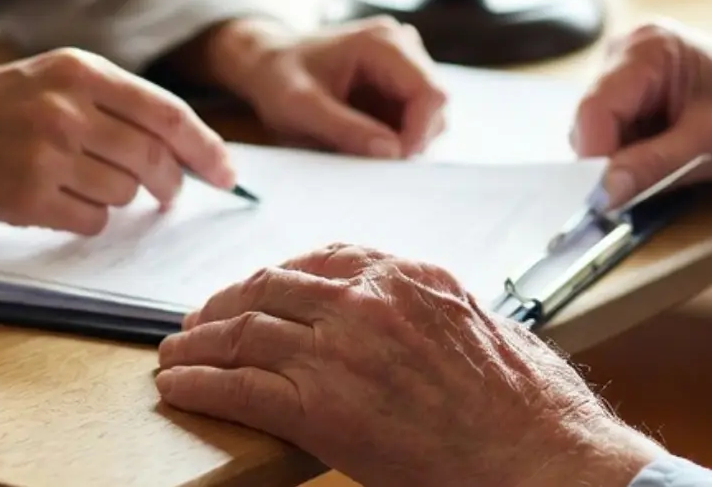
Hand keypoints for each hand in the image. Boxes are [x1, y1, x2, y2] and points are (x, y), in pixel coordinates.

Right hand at [0, 48, 236, 232]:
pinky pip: (91, 221)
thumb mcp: (50, 79)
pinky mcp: (26, 196)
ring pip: (124, 195)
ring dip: (118, 200)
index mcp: (80, 70)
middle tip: (167, 195)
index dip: (206, 149)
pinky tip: (58, 203)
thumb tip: (184, 152)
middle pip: (153, 160)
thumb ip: (113, 105)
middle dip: (170, 185)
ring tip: (81, 183)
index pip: (168, 114)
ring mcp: (45, 153)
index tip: (227, 174)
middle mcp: (66, 108)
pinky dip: (87, 220)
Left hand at [155, 246, 665, 486]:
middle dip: (226, 303)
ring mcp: (339, 349)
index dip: (277, 275)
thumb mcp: (486, 328)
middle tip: (200, 320)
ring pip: (244, 331)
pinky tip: (179, 387)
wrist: (536, 453)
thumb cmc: (527, 404)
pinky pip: (239, 385)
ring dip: (198, 343)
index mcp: (409, 277)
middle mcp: (368, 300)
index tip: (258, 287)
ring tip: (176, 354)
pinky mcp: (319, 406)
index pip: (323, 258)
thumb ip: (438, 312)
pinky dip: (199, 384)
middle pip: (270, 287)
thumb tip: (422, 321)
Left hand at [201, 18, 447, 158]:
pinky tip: (360, 137)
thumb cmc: (278, 78)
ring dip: (400, 141)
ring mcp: (406, 64)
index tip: (389, 162)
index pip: (431, 93)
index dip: (419, 133)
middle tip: (365, 159)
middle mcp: (405, 47)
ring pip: (429, 118)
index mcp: (384, 43)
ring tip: (355, 145)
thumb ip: (343, 128)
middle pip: (436, 107)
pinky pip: (413, 121)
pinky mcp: (400, 84)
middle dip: (408, 140)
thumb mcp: (299, 107)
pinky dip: (393, 138)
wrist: (267, 63)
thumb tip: (391, 152)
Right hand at [572, 21, 711, 209]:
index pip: (593, 112)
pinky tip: (673, 156)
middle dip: (615, 160)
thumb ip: (652, 167)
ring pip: (603, 131)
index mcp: (647, 49)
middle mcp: (632, 51)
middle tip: (656, 182)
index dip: (596, 161)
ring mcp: (635, 69)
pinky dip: (640, 153)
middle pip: (592, 121)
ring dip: (630, 159)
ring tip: (678, 162)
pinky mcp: (643, 90)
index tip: (609, 201)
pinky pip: (621, 131)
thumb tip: (605, 193)